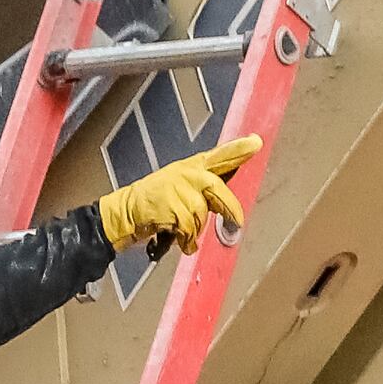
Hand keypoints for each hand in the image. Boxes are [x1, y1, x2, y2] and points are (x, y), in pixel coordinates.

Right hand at [97, 134, 260, 256]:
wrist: (126, 212)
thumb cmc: (155, 202)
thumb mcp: (179, 186)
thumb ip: (203, 190)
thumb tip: (228, 206)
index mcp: (192, 167)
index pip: (219, 156)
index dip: (238, 149)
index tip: (256, 142)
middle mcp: (187, 173)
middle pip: (218, 190)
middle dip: (229, 210)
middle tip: (236, 224)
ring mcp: (178, 188)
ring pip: (202, 215)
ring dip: (194, 231)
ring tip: (181, 230)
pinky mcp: (171, 205)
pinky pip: (189, 229)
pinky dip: (186, 241)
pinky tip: (178, 240)